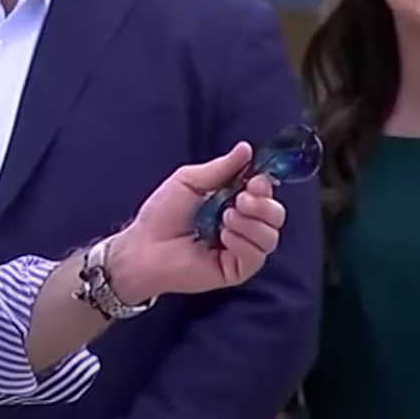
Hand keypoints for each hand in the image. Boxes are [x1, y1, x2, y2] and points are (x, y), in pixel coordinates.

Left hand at [108, 143, 285, 299]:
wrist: (144, 245)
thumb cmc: (162, 213)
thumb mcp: (189, 181)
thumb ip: (220, 167)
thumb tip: (246, 148)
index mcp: (233, 201)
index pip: (265, 193)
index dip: (265, 186)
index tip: (255, 181)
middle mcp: (242, 225)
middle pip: (275, 215)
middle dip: (262, 204)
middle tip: (239, 200)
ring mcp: (241, 249)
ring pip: (270, 236)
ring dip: (250, 223)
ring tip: (224, 219)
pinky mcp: (236, 270)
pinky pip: (257, 256)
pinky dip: (243, 242)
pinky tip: (223, 238)